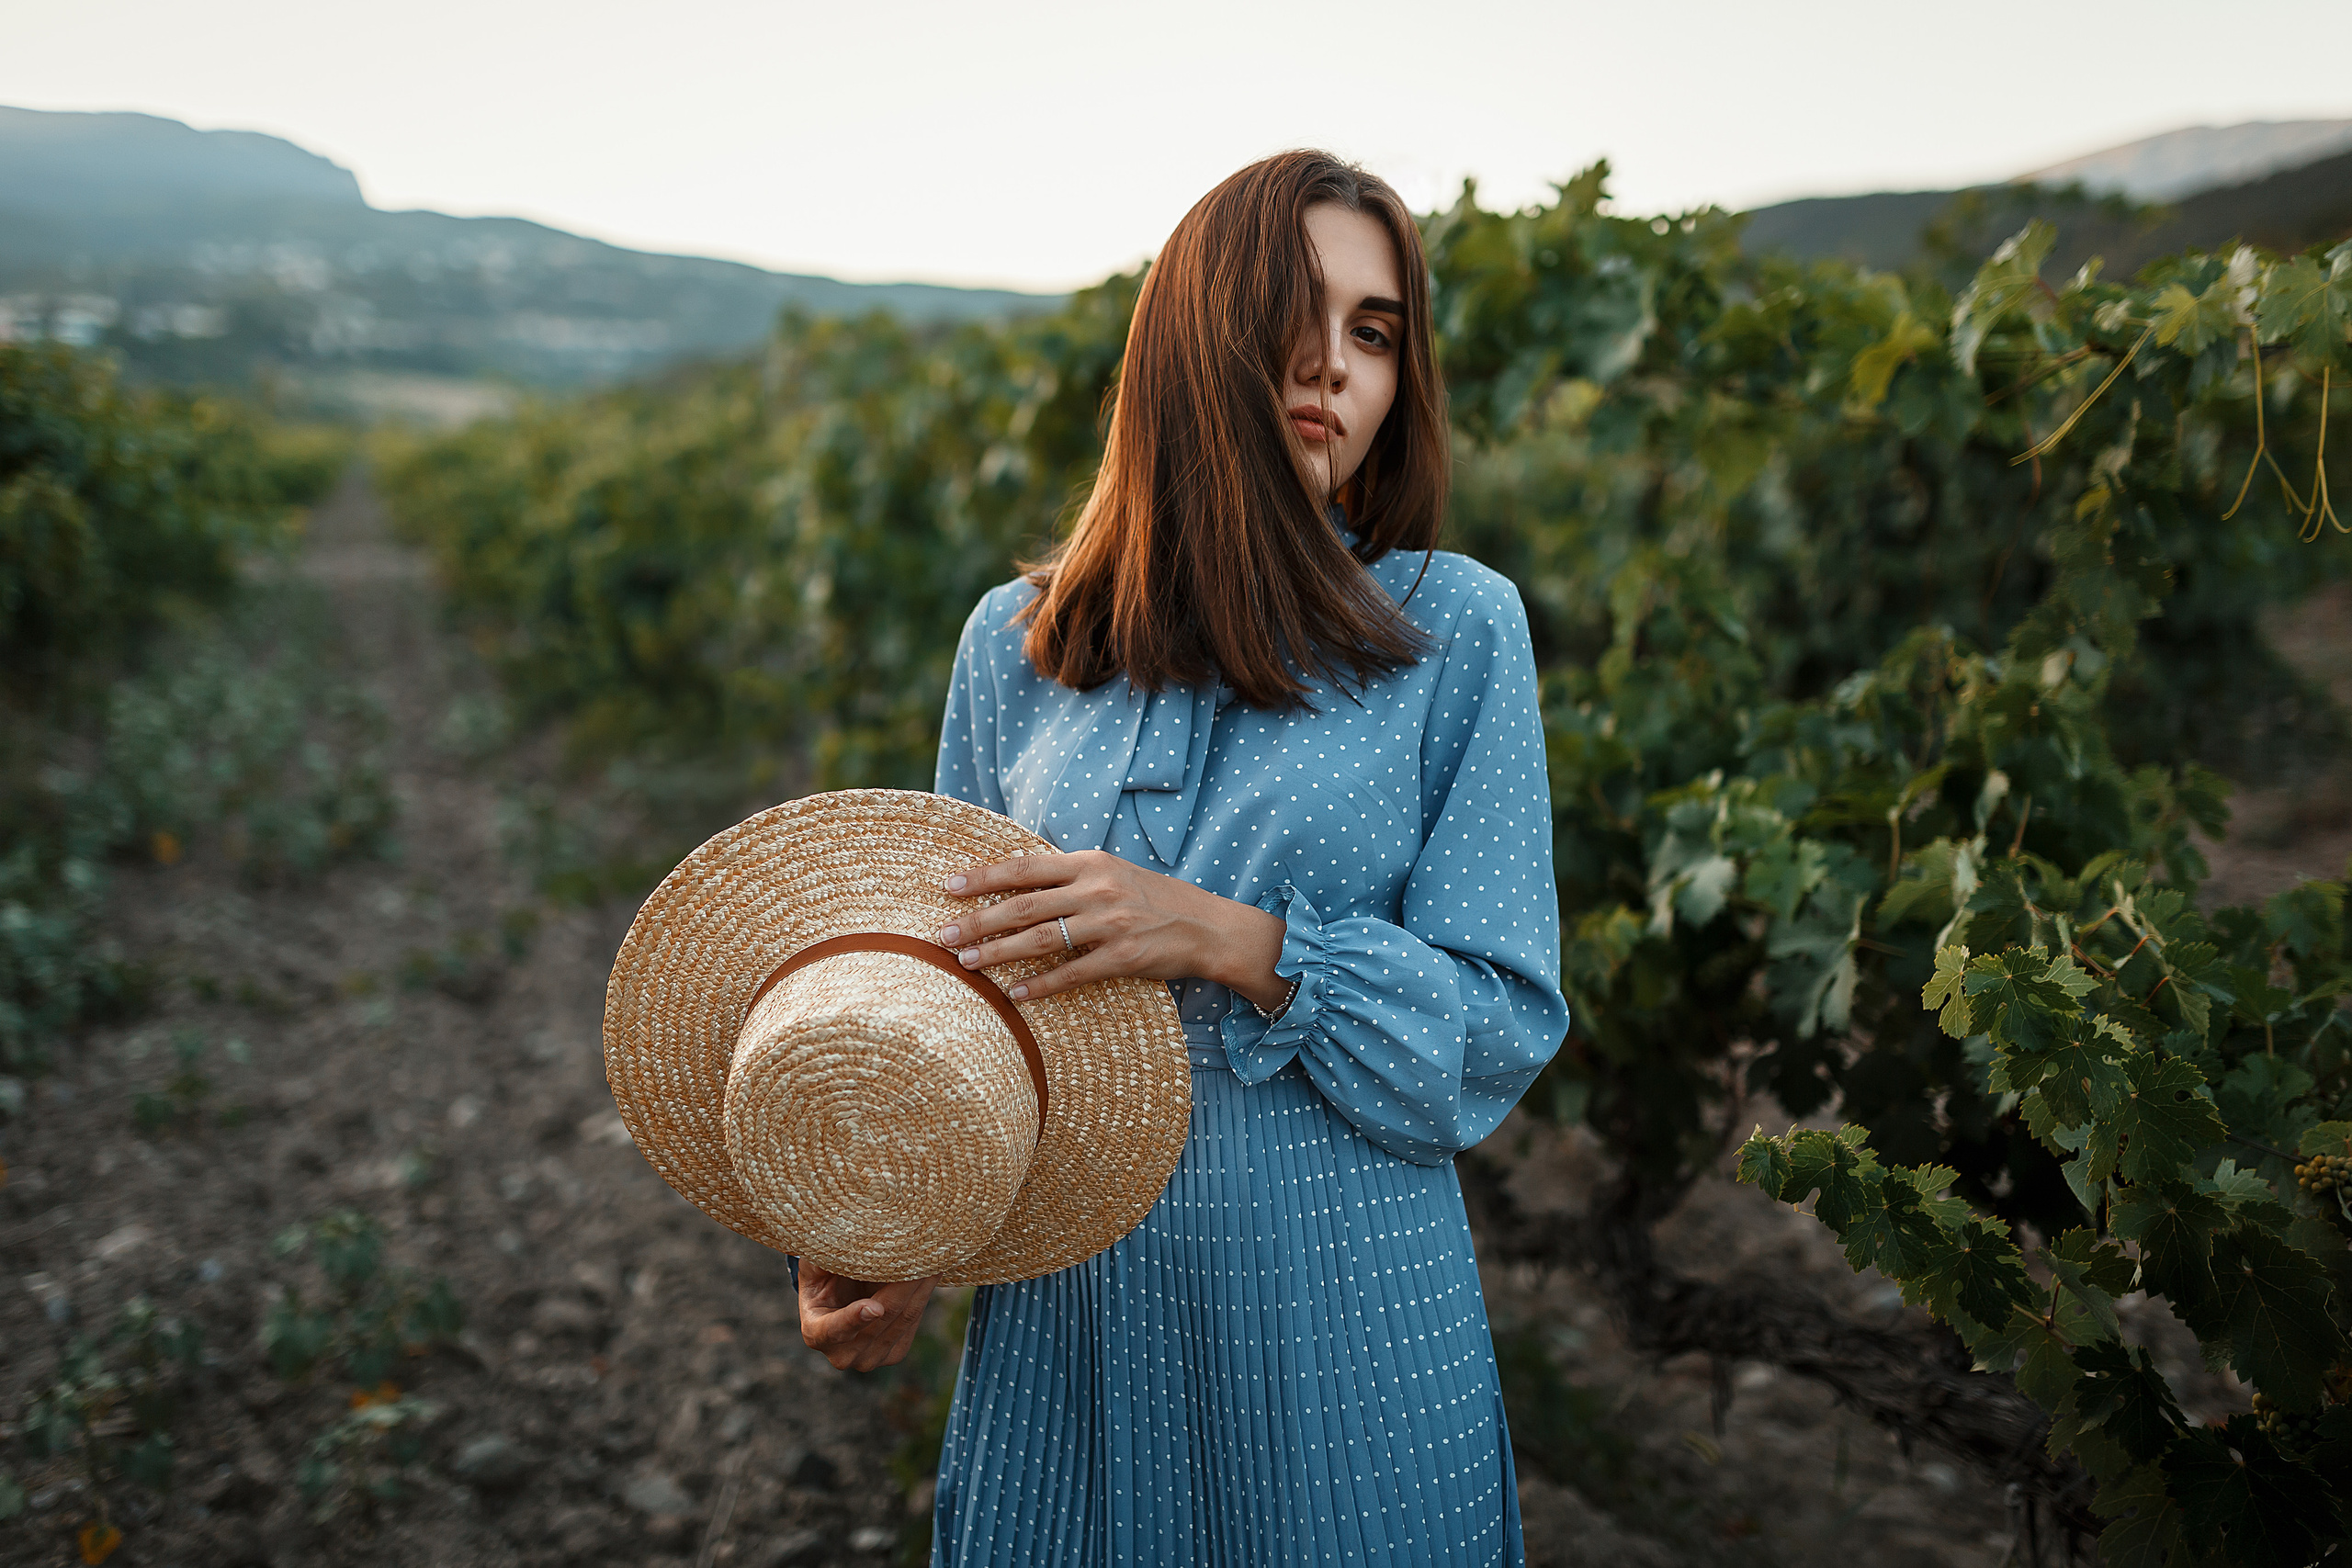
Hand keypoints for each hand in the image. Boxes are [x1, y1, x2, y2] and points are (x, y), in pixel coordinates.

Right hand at [797, 1261, 937, 1370]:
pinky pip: (913, 1322)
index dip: (855, 1318)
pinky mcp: (894, 1354)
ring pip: (903, 1318)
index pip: (835, 1329)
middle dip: (903, 1285)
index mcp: (816, 1333)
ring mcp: (869, 1359)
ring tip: (931, 1259)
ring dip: (920, 1287)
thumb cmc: (823, 1276)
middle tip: (921, 1255)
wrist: (840, 1295)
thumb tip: (842, 1243)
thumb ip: (824, 1258)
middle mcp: (842, 1354)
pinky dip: (923, 1295)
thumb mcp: (816, 1264)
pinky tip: (929, 1273)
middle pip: (881, 1318)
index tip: (875, 1307)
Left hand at [934, 849, 1288, 1011]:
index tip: (948, 886)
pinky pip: (1072, 974)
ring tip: (965, 963)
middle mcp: (1097, 889)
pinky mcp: (1123, 957)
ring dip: (998, 953)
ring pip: (1041, 940)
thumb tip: (1016, 881)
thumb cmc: (1153, 899)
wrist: (1208, 926)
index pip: (1025, 867)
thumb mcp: (1112, 873)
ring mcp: (1111, 924)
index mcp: (1090, 863)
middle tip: (941, 935)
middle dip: (978, 921)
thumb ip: (1069, 875)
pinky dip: (1040, 985)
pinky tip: (1014, 993)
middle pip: (1024, 906)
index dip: (983, 876)